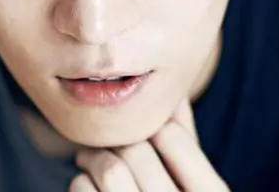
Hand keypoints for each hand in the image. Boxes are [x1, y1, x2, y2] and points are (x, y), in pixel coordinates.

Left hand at [70, 99, 228, 190]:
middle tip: (106, 139)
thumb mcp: (198, 191)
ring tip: (91, 158)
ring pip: (110, 171)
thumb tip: (176, 96)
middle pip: (138, 150)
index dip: (153, 124)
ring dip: (94, 157)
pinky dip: (80, 183)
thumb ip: (190, 149)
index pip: (173, 136)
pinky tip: (86, 186)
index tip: (143, 128)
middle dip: (117, 137)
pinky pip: (84, 191)